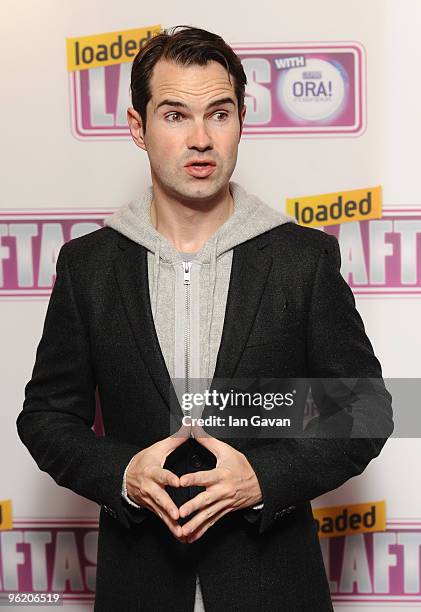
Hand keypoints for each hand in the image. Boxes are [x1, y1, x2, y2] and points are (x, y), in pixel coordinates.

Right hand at [125, 424, 189, 540]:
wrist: (126, 476)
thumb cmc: (145, 461)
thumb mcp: (158, 448)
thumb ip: (175, 439)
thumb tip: (188, 426)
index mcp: (152, 471)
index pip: (161, 474)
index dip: (169, 478)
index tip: (178, 482)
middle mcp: (150, 488)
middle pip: (159, 498)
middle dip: (168, 507)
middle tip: (178, 515)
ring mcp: (150, 500)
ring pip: (161, 513)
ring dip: (170, 523)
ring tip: (181, 531)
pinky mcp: (152, 508)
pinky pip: (162, 519)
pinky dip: (170, 528)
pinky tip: (180, 535)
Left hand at [178, 425, 262, 542]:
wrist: (260, 483)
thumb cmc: (242, 465)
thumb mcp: (226, 451)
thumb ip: (208, 441)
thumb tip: (195, 428)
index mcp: (221, 475)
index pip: (205, 477)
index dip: (193, 479)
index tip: (181, 481)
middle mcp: (221, 491)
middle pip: (205, 500)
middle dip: (192, 507)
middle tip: (179, 513)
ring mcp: (223, 503)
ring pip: (207, 516)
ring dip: (194, 524)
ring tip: (181, 530)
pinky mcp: (224, 512)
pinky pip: (211, 523)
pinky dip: (201, 531)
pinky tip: (190, 538)